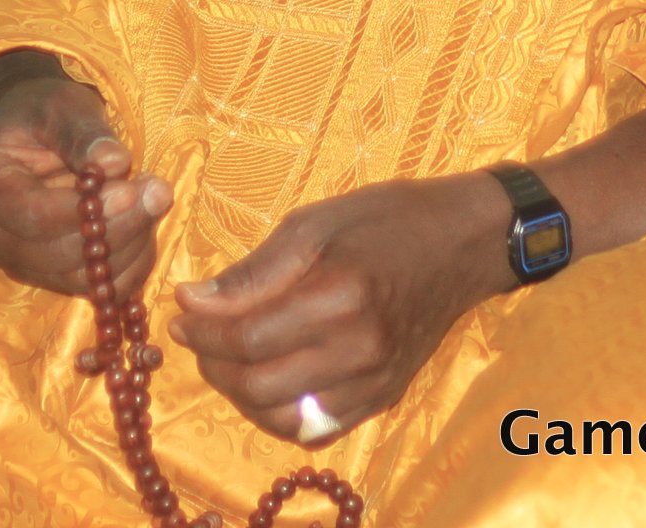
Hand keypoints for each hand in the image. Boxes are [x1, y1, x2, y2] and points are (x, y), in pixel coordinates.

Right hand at [0, 52, 170, 298]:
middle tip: (159, 191)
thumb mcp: (62, 106)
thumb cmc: (44, 112)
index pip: (31, 216)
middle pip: (57, 254)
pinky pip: (96, 288)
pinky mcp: (48, 276)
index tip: (132, 190)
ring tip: (156, 197)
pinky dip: (130, 264)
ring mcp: (17, 262)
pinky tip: (148, 225)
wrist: (36, 133)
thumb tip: (115, 163)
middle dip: (117, 228)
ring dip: (130, 245)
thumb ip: (85, 134)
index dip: (84, 211)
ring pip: (79, 277)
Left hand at [171, 171, 515, 443]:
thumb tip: (191, 300)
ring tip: (231, 358)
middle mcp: (359, 348)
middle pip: (258, 385)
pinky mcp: (383, 395)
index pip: (247, 338)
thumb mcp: (314, 223)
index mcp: (340, 295)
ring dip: (241, 394)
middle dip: (213, 364)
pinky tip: (270, 380)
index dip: (202, 330)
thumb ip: (253, 270)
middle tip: (200, 335)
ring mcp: (374, 380)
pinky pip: (315, 427)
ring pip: (281, 417)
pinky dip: (280, 412)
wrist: (464, 243)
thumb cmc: (388, 219)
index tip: (181, 312)